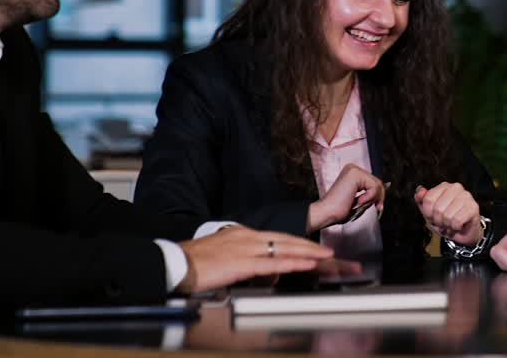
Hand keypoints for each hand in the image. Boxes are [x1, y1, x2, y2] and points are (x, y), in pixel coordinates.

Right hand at [176, 226, 332, 293]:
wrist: (173, 263)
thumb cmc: (196, 263)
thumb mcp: (228, 259)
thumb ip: (251, 263)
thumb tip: (273, 271)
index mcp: (243, 234)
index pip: (280, 238)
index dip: (301, 244)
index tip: (318, 250)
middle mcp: (247, 236)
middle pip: (288, 240)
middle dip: (313, 248)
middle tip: (333, 255)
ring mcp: (245, 247)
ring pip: (285, 248)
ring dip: (310, 253)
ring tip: (329, 257)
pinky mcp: (240, 262)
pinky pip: (273, 262)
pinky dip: (293, 262)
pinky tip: (307, 264)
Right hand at [307, 163, 386, 232]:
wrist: (326, 213)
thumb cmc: (339, 210)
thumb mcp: (360, 199)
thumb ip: (371, 192)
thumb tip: (387, 185)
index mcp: (352, 173)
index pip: (374, 181)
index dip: (378, 195)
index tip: (378, 206)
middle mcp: (353, 168)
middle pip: (378, 181)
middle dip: (380, 197)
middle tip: (378, 208)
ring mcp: (354, 170)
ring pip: (377, 184)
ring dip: (373, 199)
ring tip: (360, 204)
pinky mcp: (355, 174)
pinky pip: (374, 187)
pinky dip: (369, 197)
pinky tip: (358, 200)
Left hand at [415, 182, 481, 245]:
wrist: (463, 233)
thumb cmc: (446, 221)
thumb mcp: (429, 212)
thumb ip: (422, 201)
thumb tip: (420, 190)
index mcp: (444, 186)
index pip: (428, 200)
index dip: (428, 213)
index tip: (434, 216)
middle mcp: (456, 187)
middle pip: (437, 208)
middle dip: (439, 220)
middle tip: (444, 221)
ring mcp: (466, 196)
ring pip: (447, 215)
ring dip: (447, 225)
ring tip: (451, 223)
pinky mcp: (473, 207)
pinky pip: (457, 221)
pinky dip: (455, 227)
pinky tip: (459, 225)